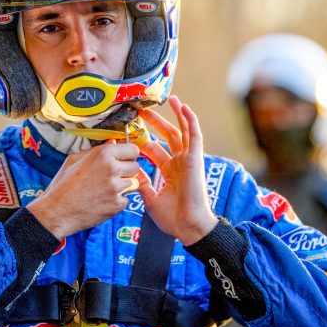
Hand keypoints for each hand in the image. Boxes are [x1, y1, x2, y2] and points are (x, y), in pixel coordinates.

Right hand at [27, 142, 140, 238]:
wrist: (57, 211)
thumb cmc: (63, 184)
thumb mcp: (74, 159)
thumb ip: (96, 150)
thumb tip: (113, 142)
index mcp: (103, 154)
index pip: (133, 150)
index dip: (128, 155)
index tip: (123, 160)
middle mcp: (112, 169)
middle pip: (136, 167)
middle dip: (127, 171)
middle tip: (113, 176)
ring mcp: (116, 188)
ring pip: (134, 183)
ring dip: (124, 186)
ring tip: (106, 189)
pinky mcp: (117, 205)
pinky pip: (126, 200)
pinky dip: (117, 201)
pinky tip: (103, 201)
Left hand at [137, 96, 217, 245]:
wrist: (188, 226)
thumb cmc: (173, 218)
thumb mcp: (151, 198)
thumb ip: (143, 184)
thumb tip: (133, 173)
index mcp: (170, 172)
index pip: (155, 150)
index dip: (143, 141)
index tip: (130, 132)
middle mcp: (180, 163)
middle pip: (168, 136)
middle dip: (156, 123)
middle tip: (143, 111)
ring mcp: (189, 160)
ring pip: (182, 131)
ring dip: (177, 115)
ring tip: (171, 99)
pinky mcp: (195, 159)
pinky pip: (194, 135)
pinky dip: (190, 120)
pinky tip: (184, 107)